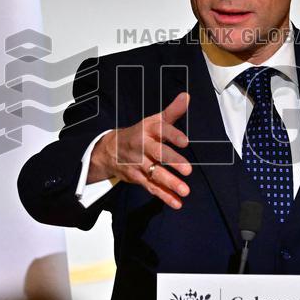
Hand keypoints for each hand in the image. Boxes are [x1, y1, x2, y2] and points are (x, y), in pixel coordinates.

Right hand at [88, 92, 191, 208]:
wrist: (110, 149)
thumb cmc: (140, 134)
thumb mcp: (154, 121)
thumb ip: (172, 112)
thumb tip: (186, 96)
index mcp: (148, 130)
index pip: (161, 130)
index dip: (173, 135)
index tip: (185, 141)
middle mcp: (143, 146)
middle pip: (158, 153)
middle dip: (172, 161)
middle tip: (188, 170)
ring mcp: (139, 164)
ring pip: (155, 174)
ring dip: (170, 183)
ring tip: (185, 190)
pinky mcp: (137, 178)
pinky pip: (152, 187)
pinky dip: (164, 196)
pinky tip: (177, 203)